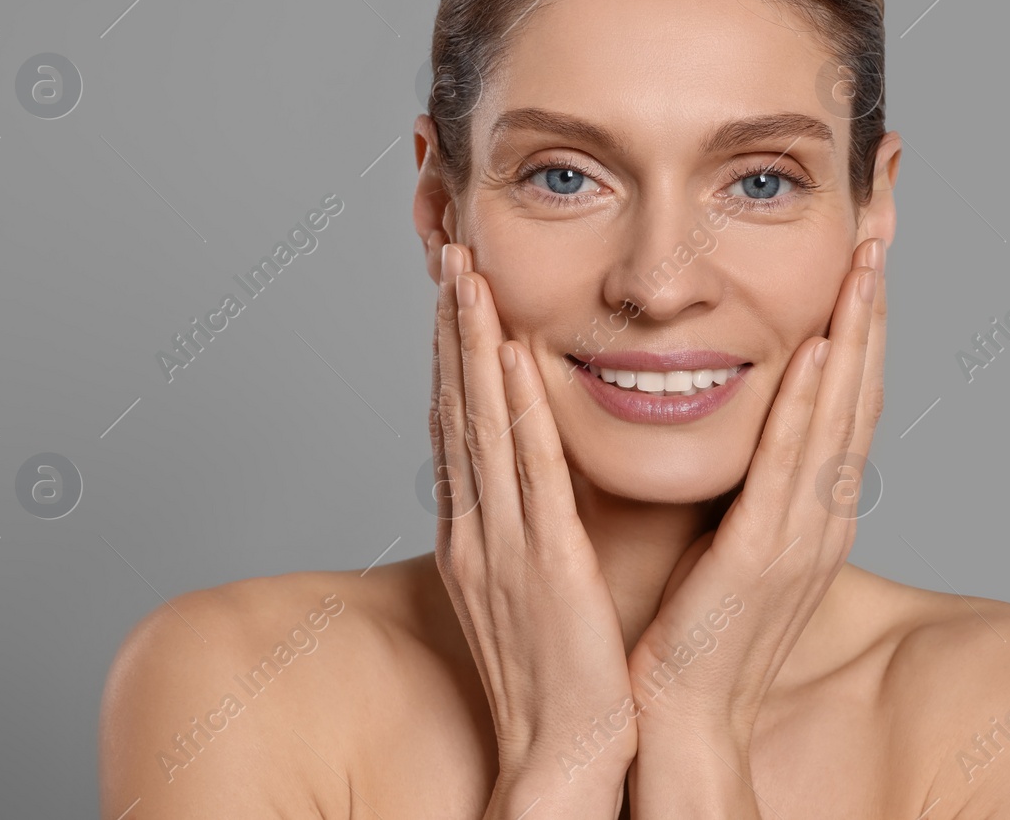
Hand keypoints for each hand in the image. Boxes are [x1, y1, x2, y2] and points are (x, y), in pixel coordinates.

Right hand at [428, 236, 639, 810]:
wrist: (561, 756)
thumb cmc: (556, 676)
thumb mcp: (527, 587)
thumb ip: (525, 527)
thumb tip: (530, 480)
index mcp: (474, 534)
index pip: (457, 425)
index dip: (451, 353)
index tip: (453, 291)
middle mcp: (476, 529)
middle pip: (457, 408)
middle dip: (451, 327)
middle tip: (448, 253)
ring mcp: (503, 544)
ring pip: (483, 425)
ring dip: (472, 345)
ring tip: (467, 276)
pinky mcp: (544, 564)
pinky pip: (529, 473)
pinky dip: (517, 409)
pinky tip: (513, 357)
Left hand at [624, 236, 886, 749]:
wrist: (683, 716)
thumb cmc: (695, 628)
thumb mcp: (734, 540)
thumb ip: (750, 483)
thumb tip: (743, 425)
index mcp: (814, 509)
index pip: (847, 400)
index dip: (860, 329)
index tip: (862, 264)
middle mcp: (824, 514)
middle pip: (859, 394)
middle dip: (870, 313)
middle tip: (879, 236)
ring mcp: (803, 535)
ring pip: (839, 416)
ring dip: (853, 337)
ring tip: (863, 266)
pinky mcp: (764, 556)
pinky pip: (791, 466)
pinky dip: (808, 405)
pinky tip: (816, 350)